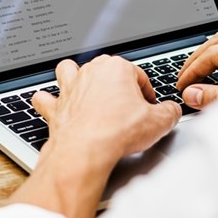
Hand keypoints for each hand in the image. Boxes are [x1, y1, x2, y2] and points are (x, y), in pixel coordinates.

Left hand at [33, 55, 179, 169]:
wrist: (86, 150)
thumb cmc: (118, 132)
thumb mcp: (159, 122)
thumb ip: (170, 112)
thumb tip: (172, 111)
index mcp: (116, 68)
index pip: (137, 75)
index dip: (147, 93)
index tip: (149, 107)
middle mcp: (90, 73)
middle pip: (105, 69)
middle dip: (115, 84)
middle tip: (125, 105)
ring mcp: (70, 88)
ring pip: (68, 70)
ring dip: (74, 77)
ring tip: (83, 88)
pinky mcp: (55, 107)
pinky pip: (45, 98)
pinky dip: (47, 101)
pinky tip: (51, 105)